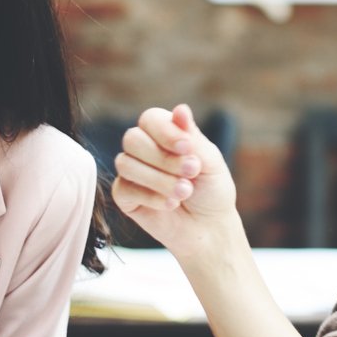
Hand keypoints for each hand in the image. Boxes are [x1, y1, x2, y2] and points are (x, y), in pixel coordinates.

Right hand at [112, 104, 243, 265]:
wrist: (209, 228)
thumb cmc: (212, 190)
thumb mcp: (210, 161)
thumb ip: (192, 137)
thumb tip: (181, 109)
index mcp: (164, 133)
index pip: (150, 119)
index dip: (165, 132)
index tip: (187, 148)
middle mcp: (143, 148)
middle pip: (133, 139)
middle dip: (164, 158)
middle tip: (191, 173)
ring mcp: (131, 171)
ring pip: (126, 164)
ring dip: (160, 179)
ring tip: (185, 192)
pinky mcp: (124, 196)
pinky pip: (124, 189)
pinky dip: (151, 197)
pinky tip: (171, 204)